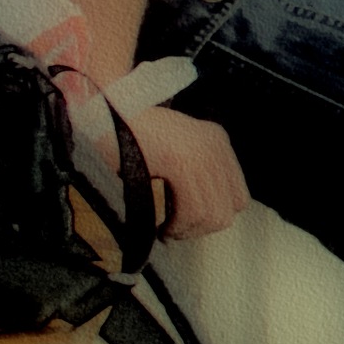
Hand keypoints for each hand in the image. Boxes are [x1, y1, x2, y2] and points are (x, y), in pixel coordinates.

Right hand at [112, 101, 251, 240]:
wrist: (103, 112)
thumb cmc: (130, 137)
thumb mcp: (176, 150)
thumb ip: (196, 176)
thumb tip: (207, 220)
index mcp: (218, 140)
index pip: (239, 196)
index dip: (215, 215)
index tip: (190, 224)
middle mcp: (215, 145)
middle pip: (230, 209)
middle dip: (201, 228)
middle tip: (174, 231)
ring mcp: (201, 152)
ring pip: (213, 215)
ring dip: (187, 230)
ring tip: (165, 230)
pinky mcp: (182, 162)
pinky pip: (193, 210)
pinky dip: (177, 226)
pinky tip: (160, 227)